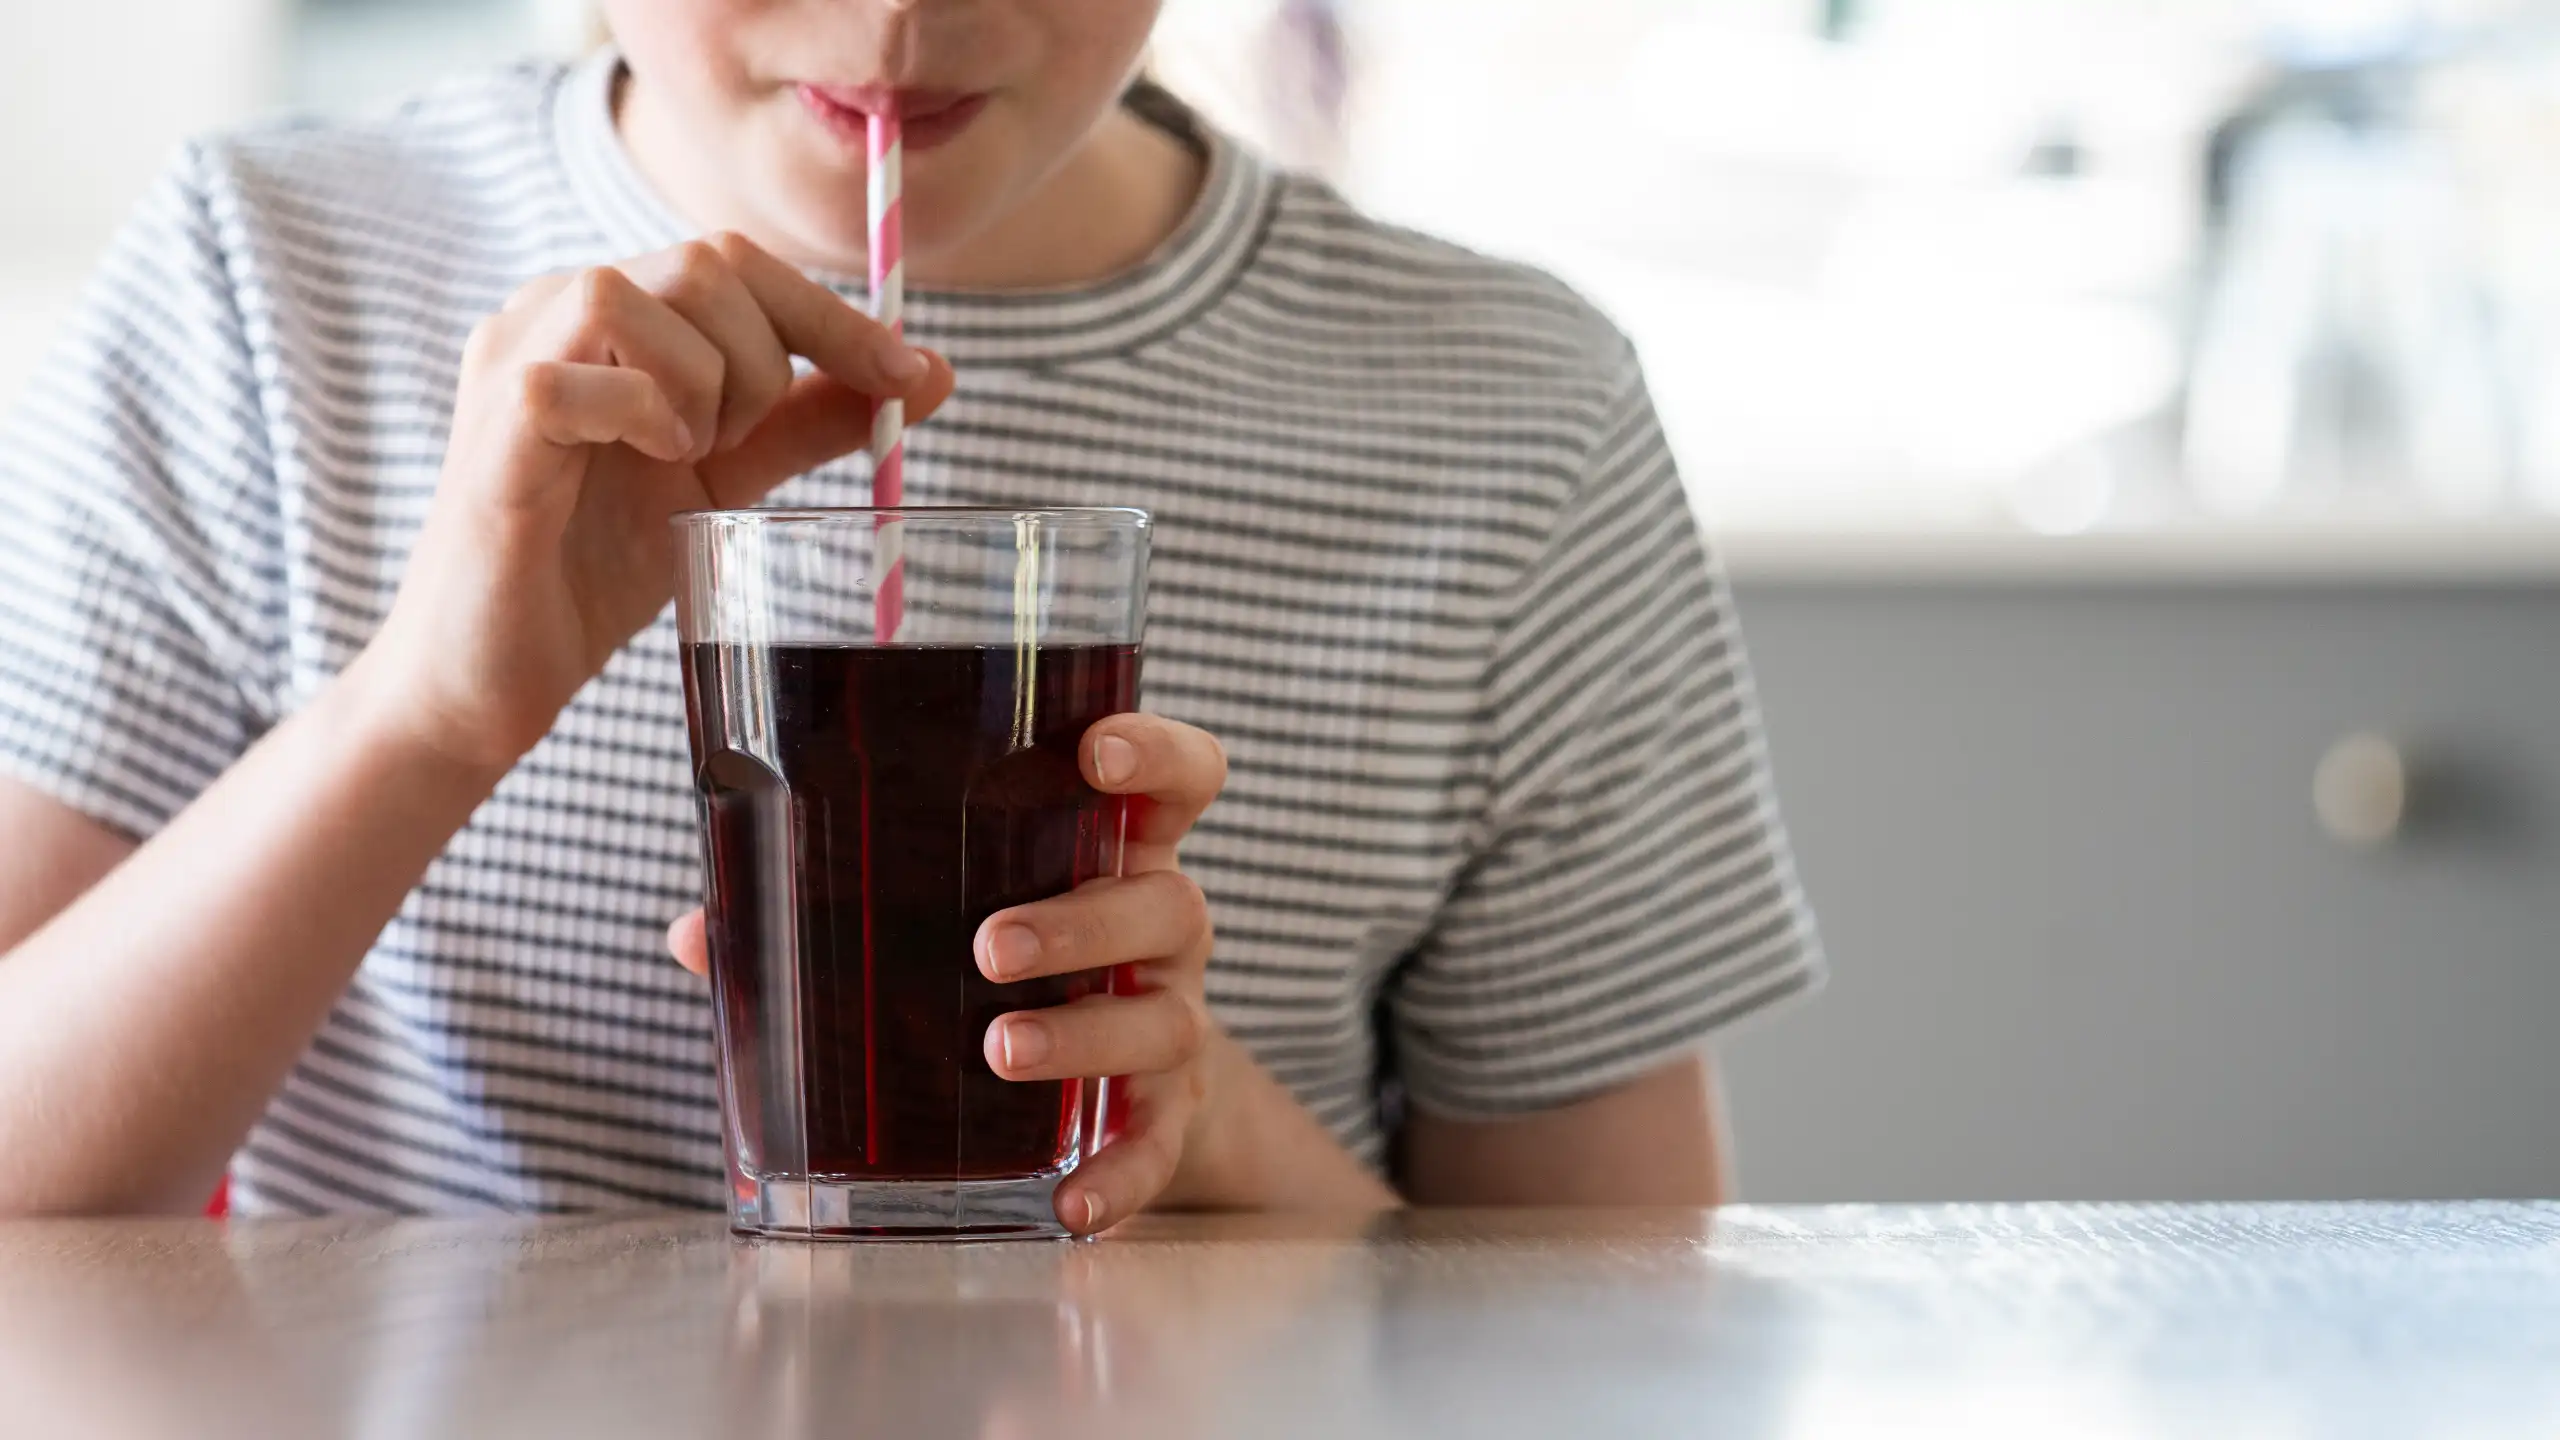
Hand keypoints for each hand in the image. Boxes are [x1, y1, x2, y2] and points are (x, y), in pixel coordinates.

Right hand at [360, 233, 955, 772]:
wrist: (493, 675)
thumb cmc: (594, 567)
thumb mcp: (726, 480)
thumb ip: (807, 420)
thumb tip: (926, 375)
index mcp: (605, 312)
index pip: (735, 260)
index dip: (832, 313)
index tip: (909, 376)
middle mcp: (549, 309)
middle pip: (705, 262)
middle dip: (767, 360)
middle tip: (742, 446)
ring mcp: (510, 357)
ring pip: (641, 297)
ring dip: (703, 386)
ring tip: (682, 457)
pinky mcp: (492, 423)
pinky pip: (580, 378)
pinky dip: (642, 418)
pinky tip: (644, 463)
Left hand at [668, 713, 1226, 1234]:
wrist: (1110, 1085)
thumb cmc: (1002, 963)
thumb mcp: (937, 916)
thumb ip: (825, 908)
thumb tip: (695, 932)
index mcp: (1110, 851)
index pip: (1177, 779)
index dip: (1155, 756)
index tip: (1099, 754)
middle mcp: (1159, 929)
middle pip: (1165, 904)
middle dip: (1080, 923)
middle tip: (989, 946)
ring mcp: (1171, 1018)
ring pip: (1164, 1018)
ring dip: (1083, 1034)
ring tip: (997, 1050)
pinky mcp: (1167, 1112)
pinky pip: (1159, 1144)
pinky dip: (1123, 1175)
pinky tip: (1070, 1206)